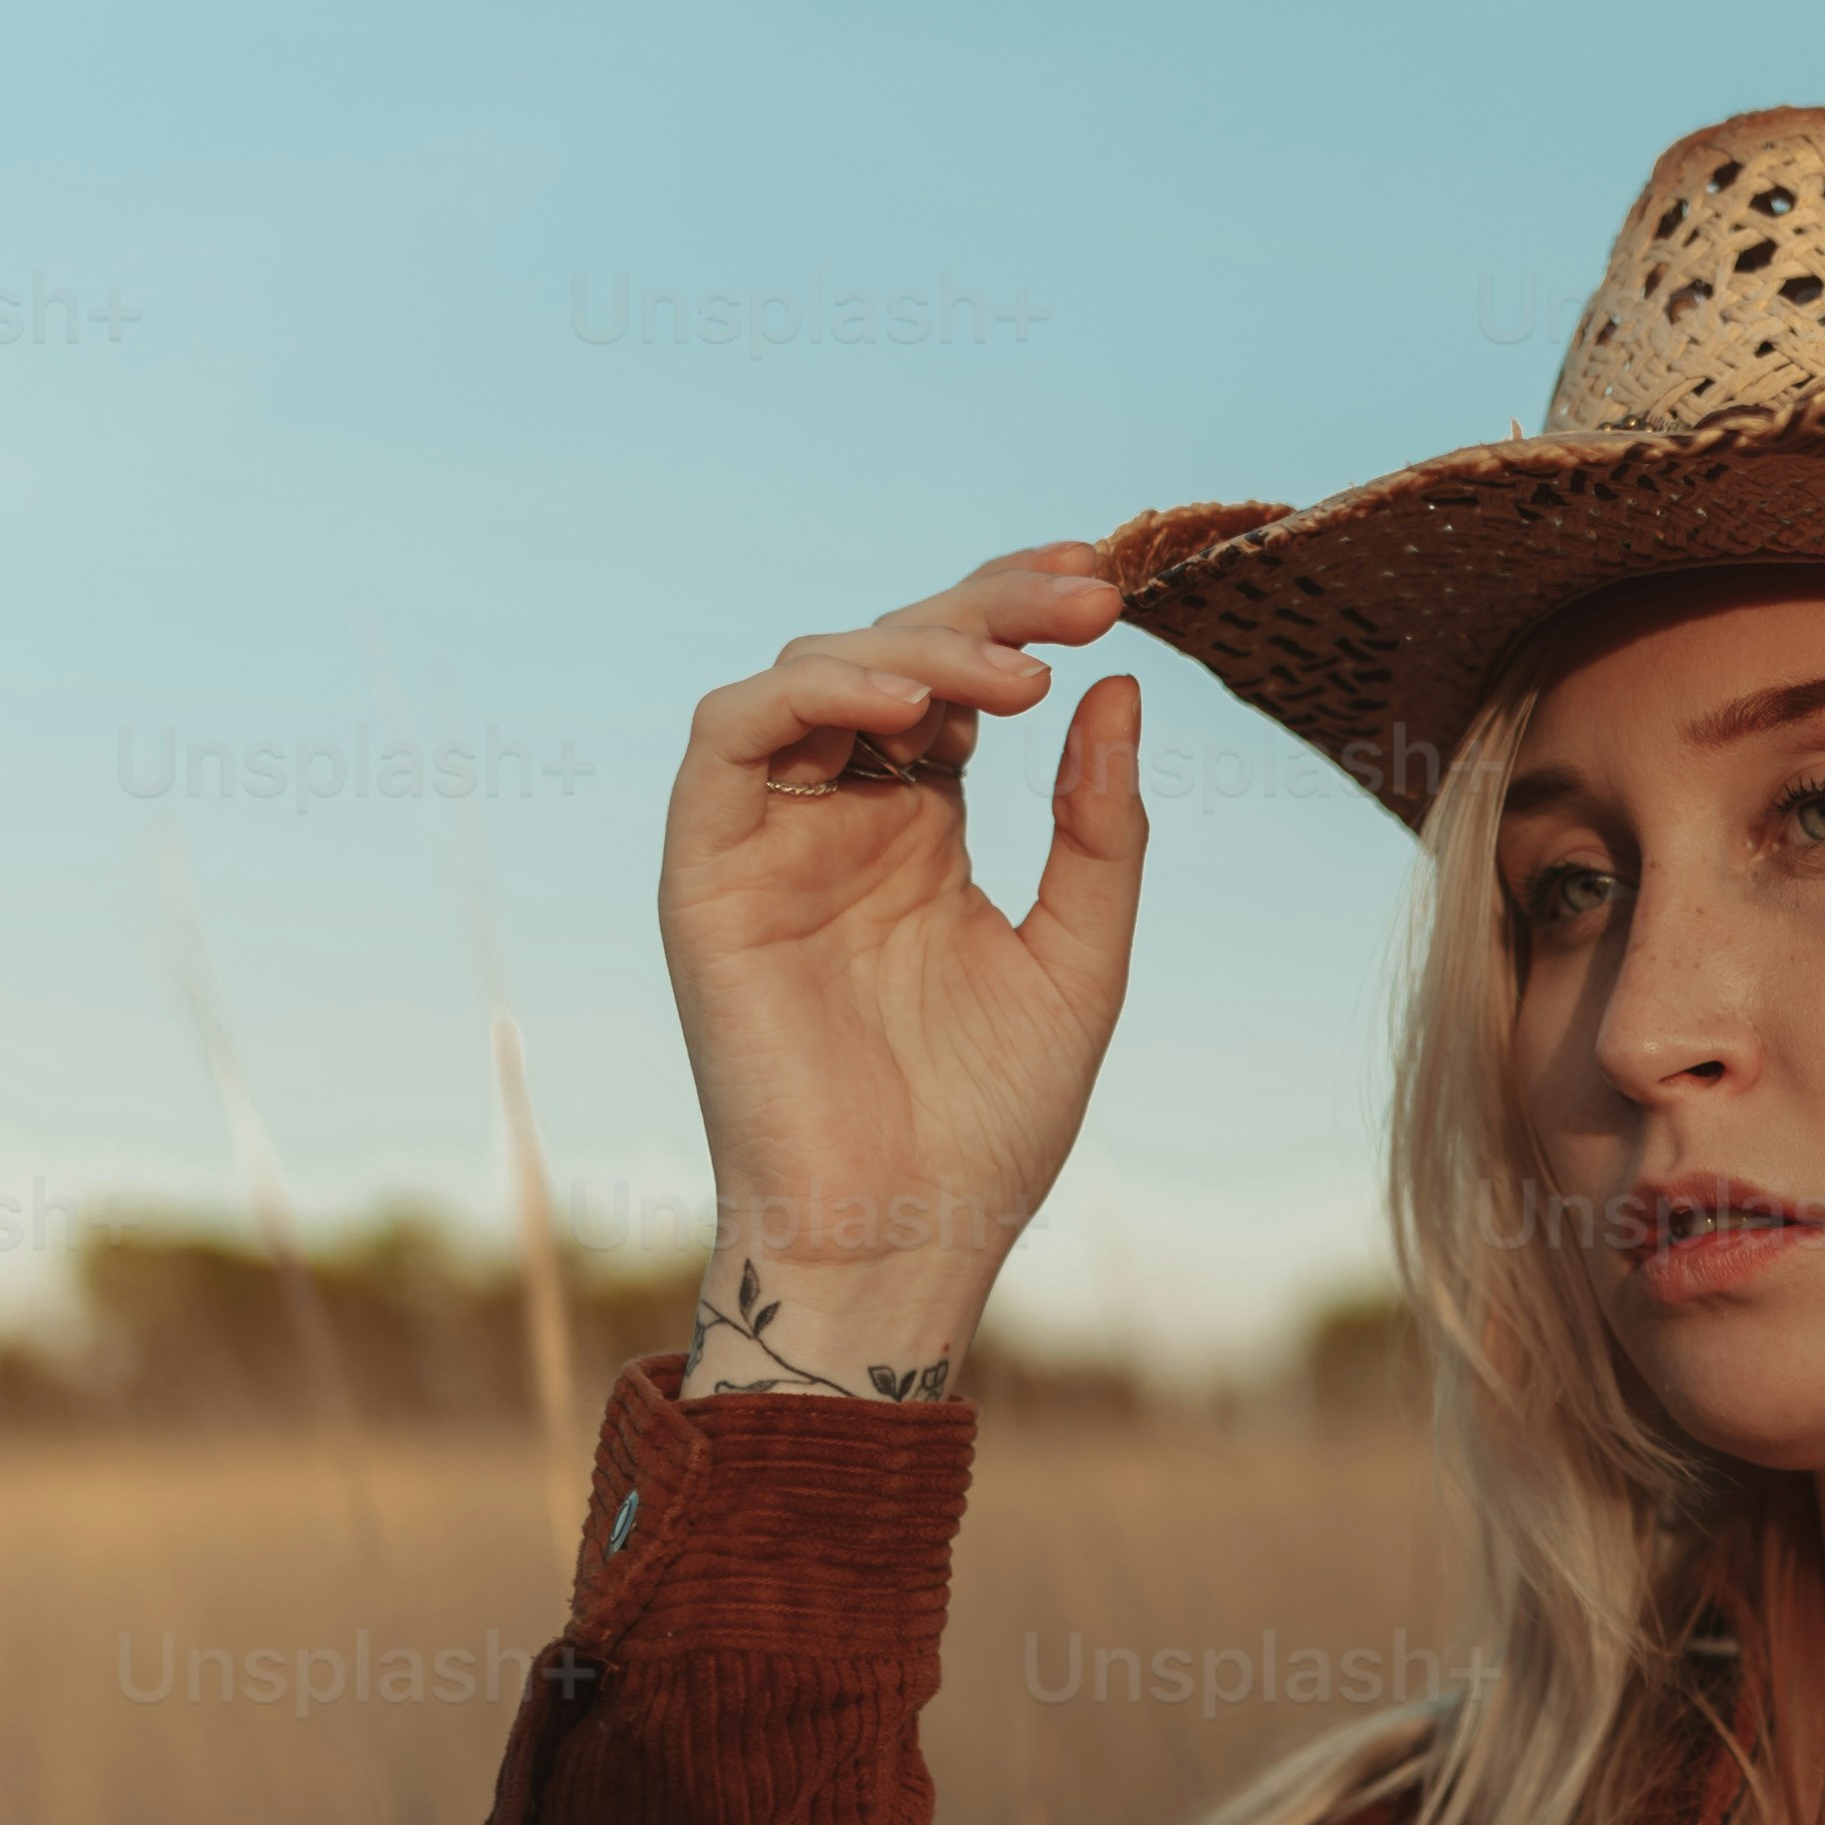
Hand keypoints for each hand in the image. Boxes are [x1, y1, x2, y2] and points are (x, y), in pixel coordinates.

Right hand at [659, 541, 1148, 1400]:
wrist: (899, 1237)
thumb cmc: (987, 1125)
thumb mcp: (1078, 960)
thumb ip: (1098, 830)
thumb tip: (1119, 688)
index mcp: (918, 829)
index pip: (958, 677)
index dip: (1022, 615)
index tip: (1111, 587)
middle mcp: (837, 816)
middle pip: (892, 651)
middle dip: (989, 606)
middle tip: (1089, 596)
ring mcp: (768, 838)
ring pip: (812, 673)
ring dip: (914, 646)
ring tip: (1014, 675)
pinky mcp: (705, 872)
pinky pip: (729, 736)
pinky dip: (811, 696)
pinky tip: (911, 707)